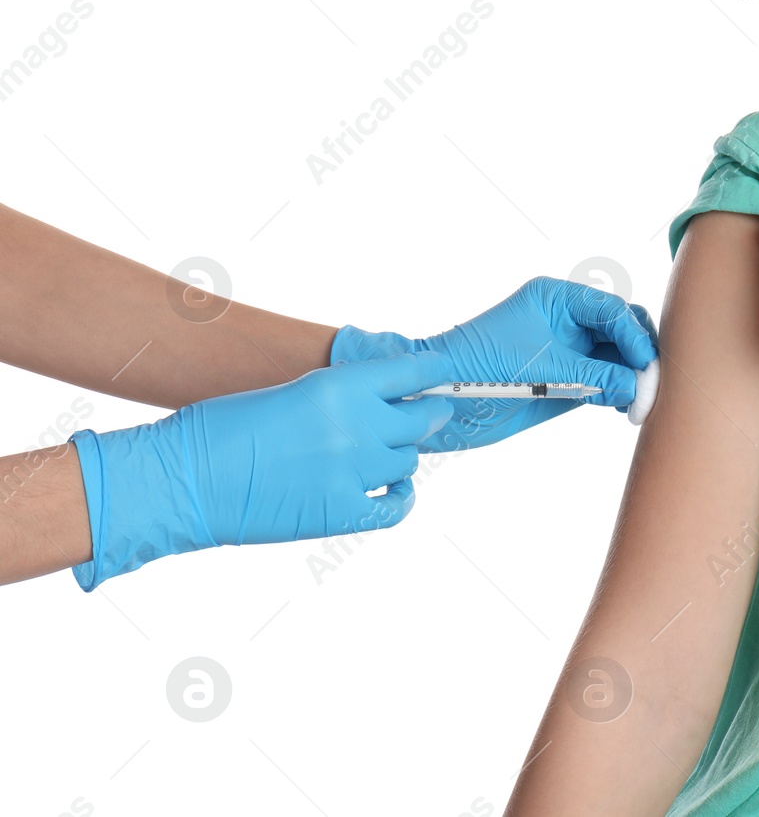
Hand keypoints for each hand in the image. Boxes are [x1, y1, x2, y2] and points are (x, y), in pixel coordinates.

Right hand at [67, 351, 456, 590]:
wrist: (186, 478)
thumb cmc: (226, 429)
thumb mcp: (295, 392)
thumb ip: (344, 397)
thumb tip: (385, 404)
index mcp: (341, 386)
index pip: (415, 372)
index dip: (435, 376)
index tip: (443, 378)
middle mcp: (357, 426)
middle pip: (423, 420)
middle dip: (427, 417)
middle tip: (427, 417)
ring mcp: (353, 472)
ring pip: (408, 462)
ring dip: (400, 458)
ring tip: (382, 457)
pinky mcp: (341, 514)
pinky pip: (396, 508)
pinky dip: (400, 500)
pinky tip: (393, 493)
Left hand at [332, 277, 658, 451]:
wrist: (437, 401)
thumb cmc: (476, 370)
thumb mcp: (540, 368)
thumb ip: (594, 375)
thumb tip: (639, 386)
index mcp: (557, 298)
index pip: (612, 310)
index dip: (635, 337)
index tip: (647, 366)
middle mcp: (568, 320)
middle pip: (624, 329)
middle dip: (642, 354)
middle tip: (652, 386)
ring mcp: (570, 350)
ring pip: (621, 356)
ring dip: (635, 376)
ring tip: (642, 402)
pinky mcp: (568, 380)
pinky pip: (607, 381)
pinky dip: (622, 392)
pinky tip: (627, 407)